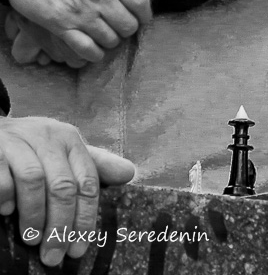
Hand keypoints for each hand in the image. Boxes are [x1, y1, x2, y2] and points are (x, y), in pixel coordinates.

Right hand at [0, 116, 132, 266]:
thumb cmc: (36, 146)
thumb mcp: (65, 150)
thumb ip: (94, 164)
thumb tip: (129, 173)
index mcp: (71, 140)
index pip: (87, 181)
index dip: (86, 217)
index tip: (79, 248)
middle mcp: (49, 138)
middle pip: (63, 185)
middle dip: (61, 225)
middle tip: (54, 255)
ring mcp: (20, 143)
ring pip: (34, 181)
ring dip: (34, 215)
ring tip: (32, 240)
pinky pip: (4, 178)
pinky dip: (6, 197)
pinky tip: (7, 213)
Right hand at [8, 0, 151, 63]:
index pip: (140, 0)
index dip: (146, 13)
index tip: (143, 17)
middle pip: (128, 24)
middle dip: (129, 28)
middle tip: (123, 26)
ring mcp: (79, 11)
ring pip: (109, 39)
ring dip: (111, 40)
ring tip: (108, 36)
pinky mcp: (59, 25)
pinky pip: (85, 48)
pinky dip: (94, 54)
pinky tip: (95, 50)